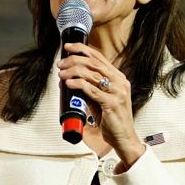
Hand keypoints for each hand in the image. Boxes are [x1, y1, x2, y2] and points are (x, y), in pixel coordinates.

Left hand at [58, 43, 144, 167]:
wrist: (124, 137)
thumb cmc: (113, 120)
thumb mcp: (101, 100)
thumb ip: (90, 89)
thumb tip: (70, 80)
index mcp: (119, 78)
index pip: (99, 57)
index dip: (82, 49)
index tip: (68, 47)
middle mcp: (120, 82)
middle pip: (93, 63)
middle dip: (74, 60)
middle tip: (60, 64)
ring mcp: (118, 92)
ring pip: (91, 74)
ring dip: (73, 72)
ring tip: (61, 74)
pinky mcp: (112, 103)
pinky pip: (91, 90)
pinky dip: (78, 84)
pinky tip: (69, 84)